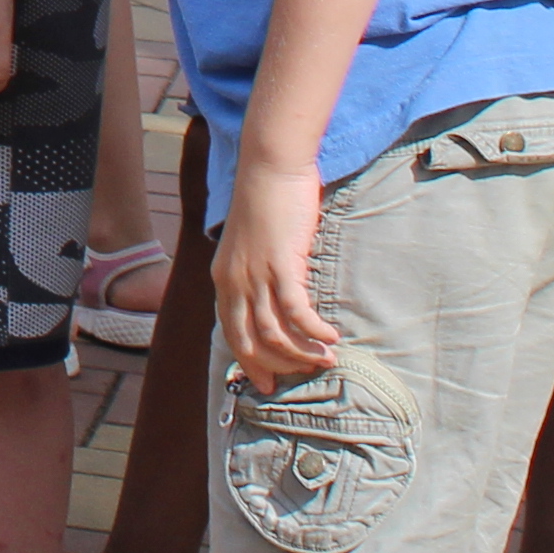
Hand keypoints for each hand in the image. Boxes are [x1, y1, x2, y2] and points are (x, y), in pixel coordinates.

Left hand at [212, 164, 338, 389]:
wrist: (270, 167)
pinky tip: (330, 338)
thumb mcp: (250, 245)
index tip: (265, 385)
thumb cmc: (265, 202)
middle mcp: (233, 280)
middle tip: (301, 377)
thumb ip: (255, 274)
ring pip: (273, 333)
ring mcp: (255, 274)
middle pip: (249, 341)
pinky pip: (296, 312)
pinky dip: (313, 331)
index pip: (231, 333)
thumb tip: (273, 301)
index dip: (248, 363)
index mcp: (223, 278)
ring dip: (301, 353)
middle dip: (275, 367)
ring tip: (326, 360)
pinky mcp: (279, 264)